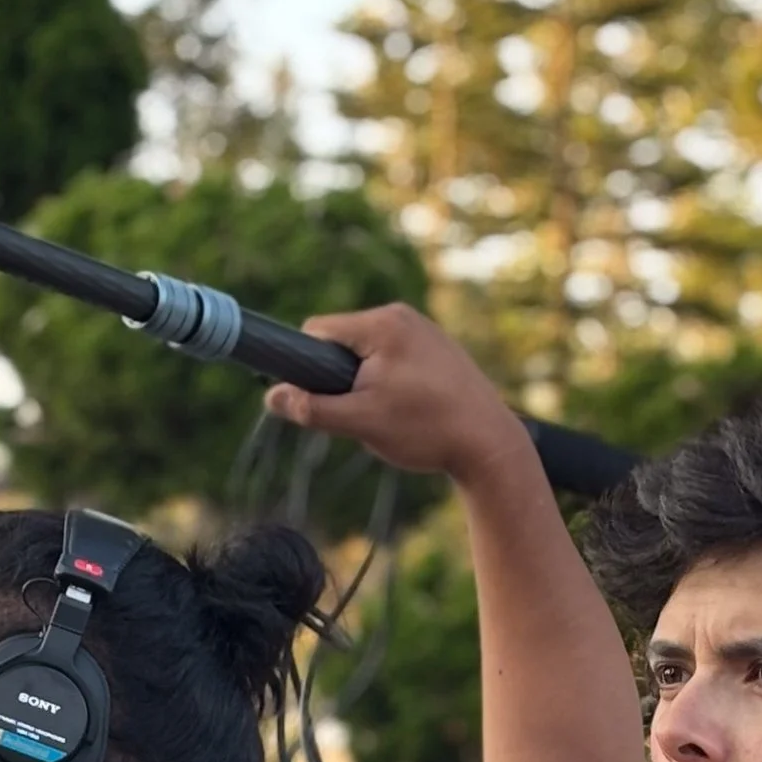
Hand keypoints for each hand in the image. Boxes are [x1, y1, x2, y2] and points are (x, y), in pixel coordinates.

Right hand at [263, 306, 528, 485]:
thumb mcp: (360, 423)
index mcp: (381, 324)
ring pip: (370, 351)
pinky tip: (412, 411)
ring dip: (366, 382)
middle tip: (363, 413)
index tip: (320, 397)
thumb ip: (312, 409)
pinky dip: (391, 382)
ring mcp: (424, 329)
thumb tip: (272, 396)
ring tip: (393, 415)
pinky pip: (395, 358)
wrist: (490, 445)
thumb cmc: (426, 431)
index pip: (317, 330)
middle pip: (343, 340)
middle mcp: (403, 316)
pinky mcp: (439, 347)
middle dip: (340, 376)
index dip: (308, 365)